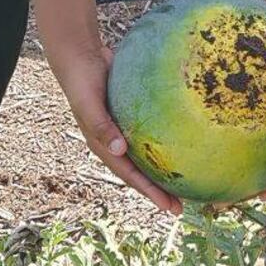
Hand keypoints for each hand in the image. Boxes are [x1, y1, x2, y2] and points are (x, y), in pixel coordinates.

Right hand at [52, 44, 181, 215]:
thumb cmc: (82, 82)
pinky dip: (164, 147)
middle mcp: (114, 144)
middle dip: (159, 191)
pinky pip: (152, 136)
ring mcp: (124, 131)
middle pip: (140, 173)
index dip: (149, 192)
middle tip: (182, 208)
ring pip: (147, 158)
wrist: (81, 57)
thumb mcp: (88, 104)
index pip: (130, 175)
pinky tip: (184, 148)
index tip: (168, 206)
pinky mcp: (133, 118)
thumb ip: (101, 126)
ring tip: (184, 185)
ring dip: (163, 173)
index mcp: (103, 146)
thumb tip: (119, 149)